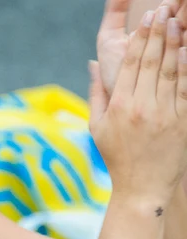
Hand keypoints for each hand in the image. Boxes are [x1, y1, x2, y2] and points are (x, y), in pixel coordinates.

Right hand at [90, 8, 186, 202]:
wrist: (142, 188)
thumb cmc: (116, 158)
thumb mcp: (97, 127)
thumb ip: (96, 93)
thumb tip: (93, 64)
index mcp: (119, 107)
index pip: (130, 65)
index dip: (139, 39)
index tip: (145, 20)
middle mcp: (142, 108)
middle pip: (151, 62)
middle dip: (158, 33)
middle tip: (162, 11)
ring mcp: (165, 115)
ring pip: (171, 72)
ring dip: (175, 44)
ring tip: (177, 22)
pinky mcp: (182, 123)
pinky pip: (186, 90)